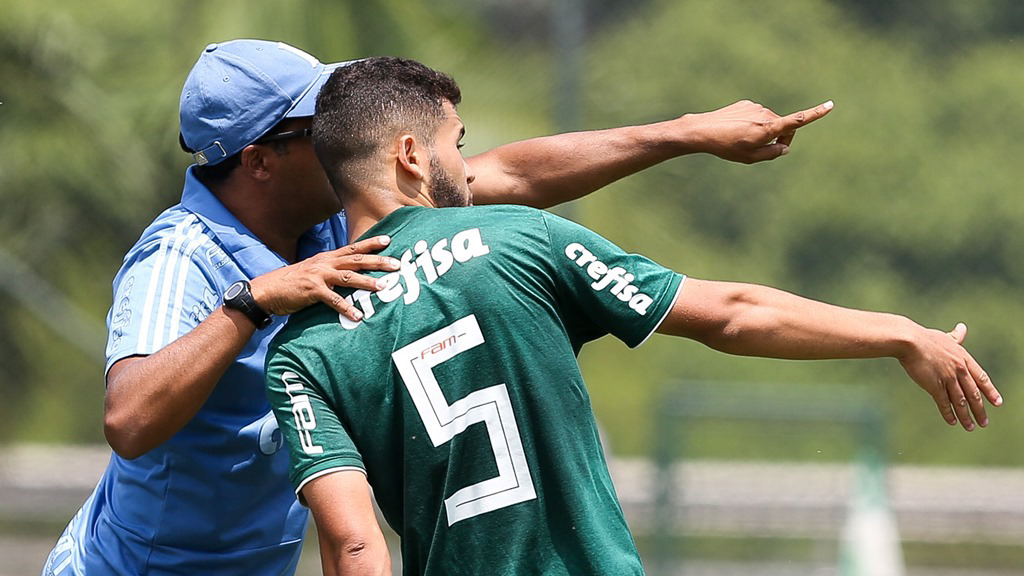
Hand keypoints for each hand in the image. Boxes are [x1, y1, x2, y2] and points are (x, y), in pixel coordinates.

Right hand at [251, 235, 399, 320]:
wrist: (267, 290)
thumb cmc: (292, 283)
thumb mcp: (314, 272)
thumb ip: (331, 271)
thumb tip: (348, 275)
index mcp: (327, 258)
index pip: (353, 248)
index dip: (371, 243)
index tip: (389, 239)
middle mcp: (325, 264)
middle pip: (357, 260)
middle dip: (378, 261)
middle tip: (397, 264)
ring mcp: (319, 276)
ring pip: (349, 277)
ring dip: (367, 282)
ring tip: (384, 287)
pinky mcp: (312, 291)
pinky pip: (333, 300)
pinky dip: (346, 308)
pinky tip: (358, 316)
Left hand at [684, 99, 833, 163]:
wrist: (703, 130)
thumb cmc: (727, 147)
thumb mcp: (750, 158)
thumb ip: (772, 153)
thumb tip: (786, 147)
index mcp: (768, 128)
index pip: (796, 121)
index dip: (815, 114)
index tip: (830, 105)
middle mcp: (765, 114)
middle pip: (783, 127)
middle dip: (780, 138)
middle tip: (763, 150)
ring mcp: (755, 107)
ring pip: (769, 122)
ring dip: (764, 131)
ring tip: (743, 139)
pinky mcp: (746, 104)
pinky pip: (757, 116)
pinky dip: (753, 124)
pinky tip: (736, 130)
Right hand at [898, 322, 1001, 429]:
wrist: (909, 341)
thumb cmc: (925, 338)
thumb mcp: (945, 337)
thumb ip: (956, 336)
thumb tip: (963, 327)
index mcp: (964, 359)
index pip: (982, 378)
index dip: (990, 392)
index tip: (997, 403)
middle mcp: (959, 370)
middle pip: (973, 394)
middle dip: (980, 410)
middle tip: (984, 422)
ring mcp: (948, 378)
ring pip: (960, 401)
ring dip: (966, 416)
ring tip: (970, 427)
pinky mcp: (934, 384)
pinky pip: (944, 402)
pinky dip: (949, 413)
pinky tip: (952, 421)